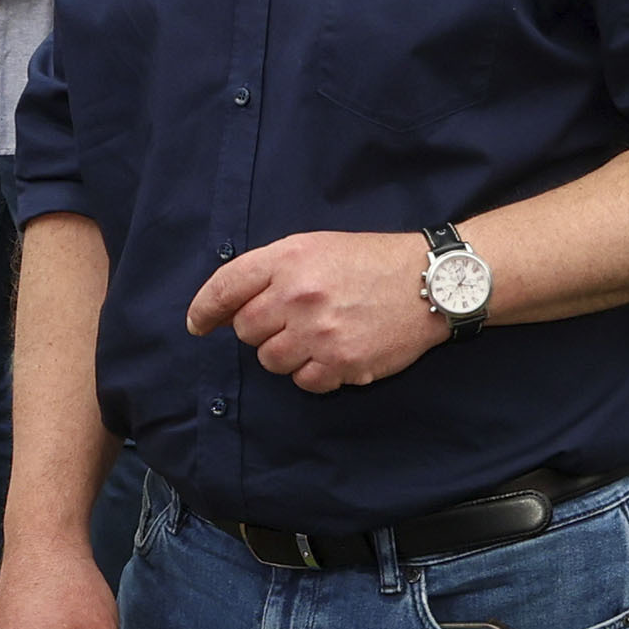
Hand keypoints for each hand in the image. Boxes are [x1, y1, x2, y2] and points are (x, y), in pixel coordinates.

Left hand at [185, 231, 445, 394]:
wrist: (430, 283)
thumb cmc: (371, 262)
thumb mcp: (318, 246)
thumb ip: (273, 270)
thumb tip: (228, 305)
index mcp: (289, 258)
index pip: (226, 287)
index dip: (205, 309)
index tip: (198, 325)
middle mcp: (299, 294)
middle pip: (246, 330)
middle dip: (261, 330)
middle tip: (291, 321)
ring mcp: (319, 331)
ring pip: (271, 361)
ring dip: (286, 354)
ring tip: (316, 337)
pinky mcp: (342, 362)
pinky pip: (304, 382)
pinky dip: (314, 373)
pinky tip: (334, 354)